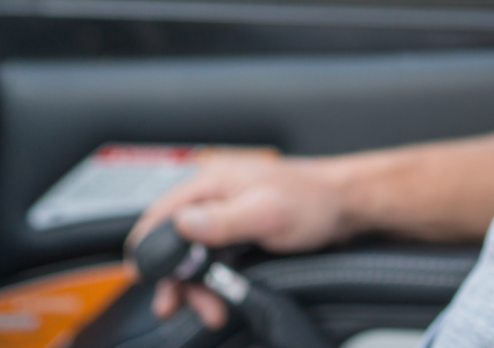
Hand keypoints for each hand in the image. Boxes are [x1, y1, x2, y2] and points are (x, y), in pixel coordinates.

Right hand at [126, 154, 354, 328]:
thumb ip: (222, 220)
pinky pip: (215, 259)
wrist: (348, 205)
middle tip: (175, 306)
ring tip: (211, 310)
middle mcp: (216, 196)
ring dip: (197, 285)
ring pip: (195, 254)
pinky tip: (222, 298)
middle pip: (175, 240)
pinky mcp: (241, 230)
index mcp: (214, 182)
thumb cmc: (314, 200)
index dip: (147, 246)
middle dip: (176, 278)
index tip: (145, 277)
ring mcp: (228, 213)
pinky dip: (214, 280)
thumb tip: (182, 225)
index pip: (161, 213)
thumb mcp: (267, 213)